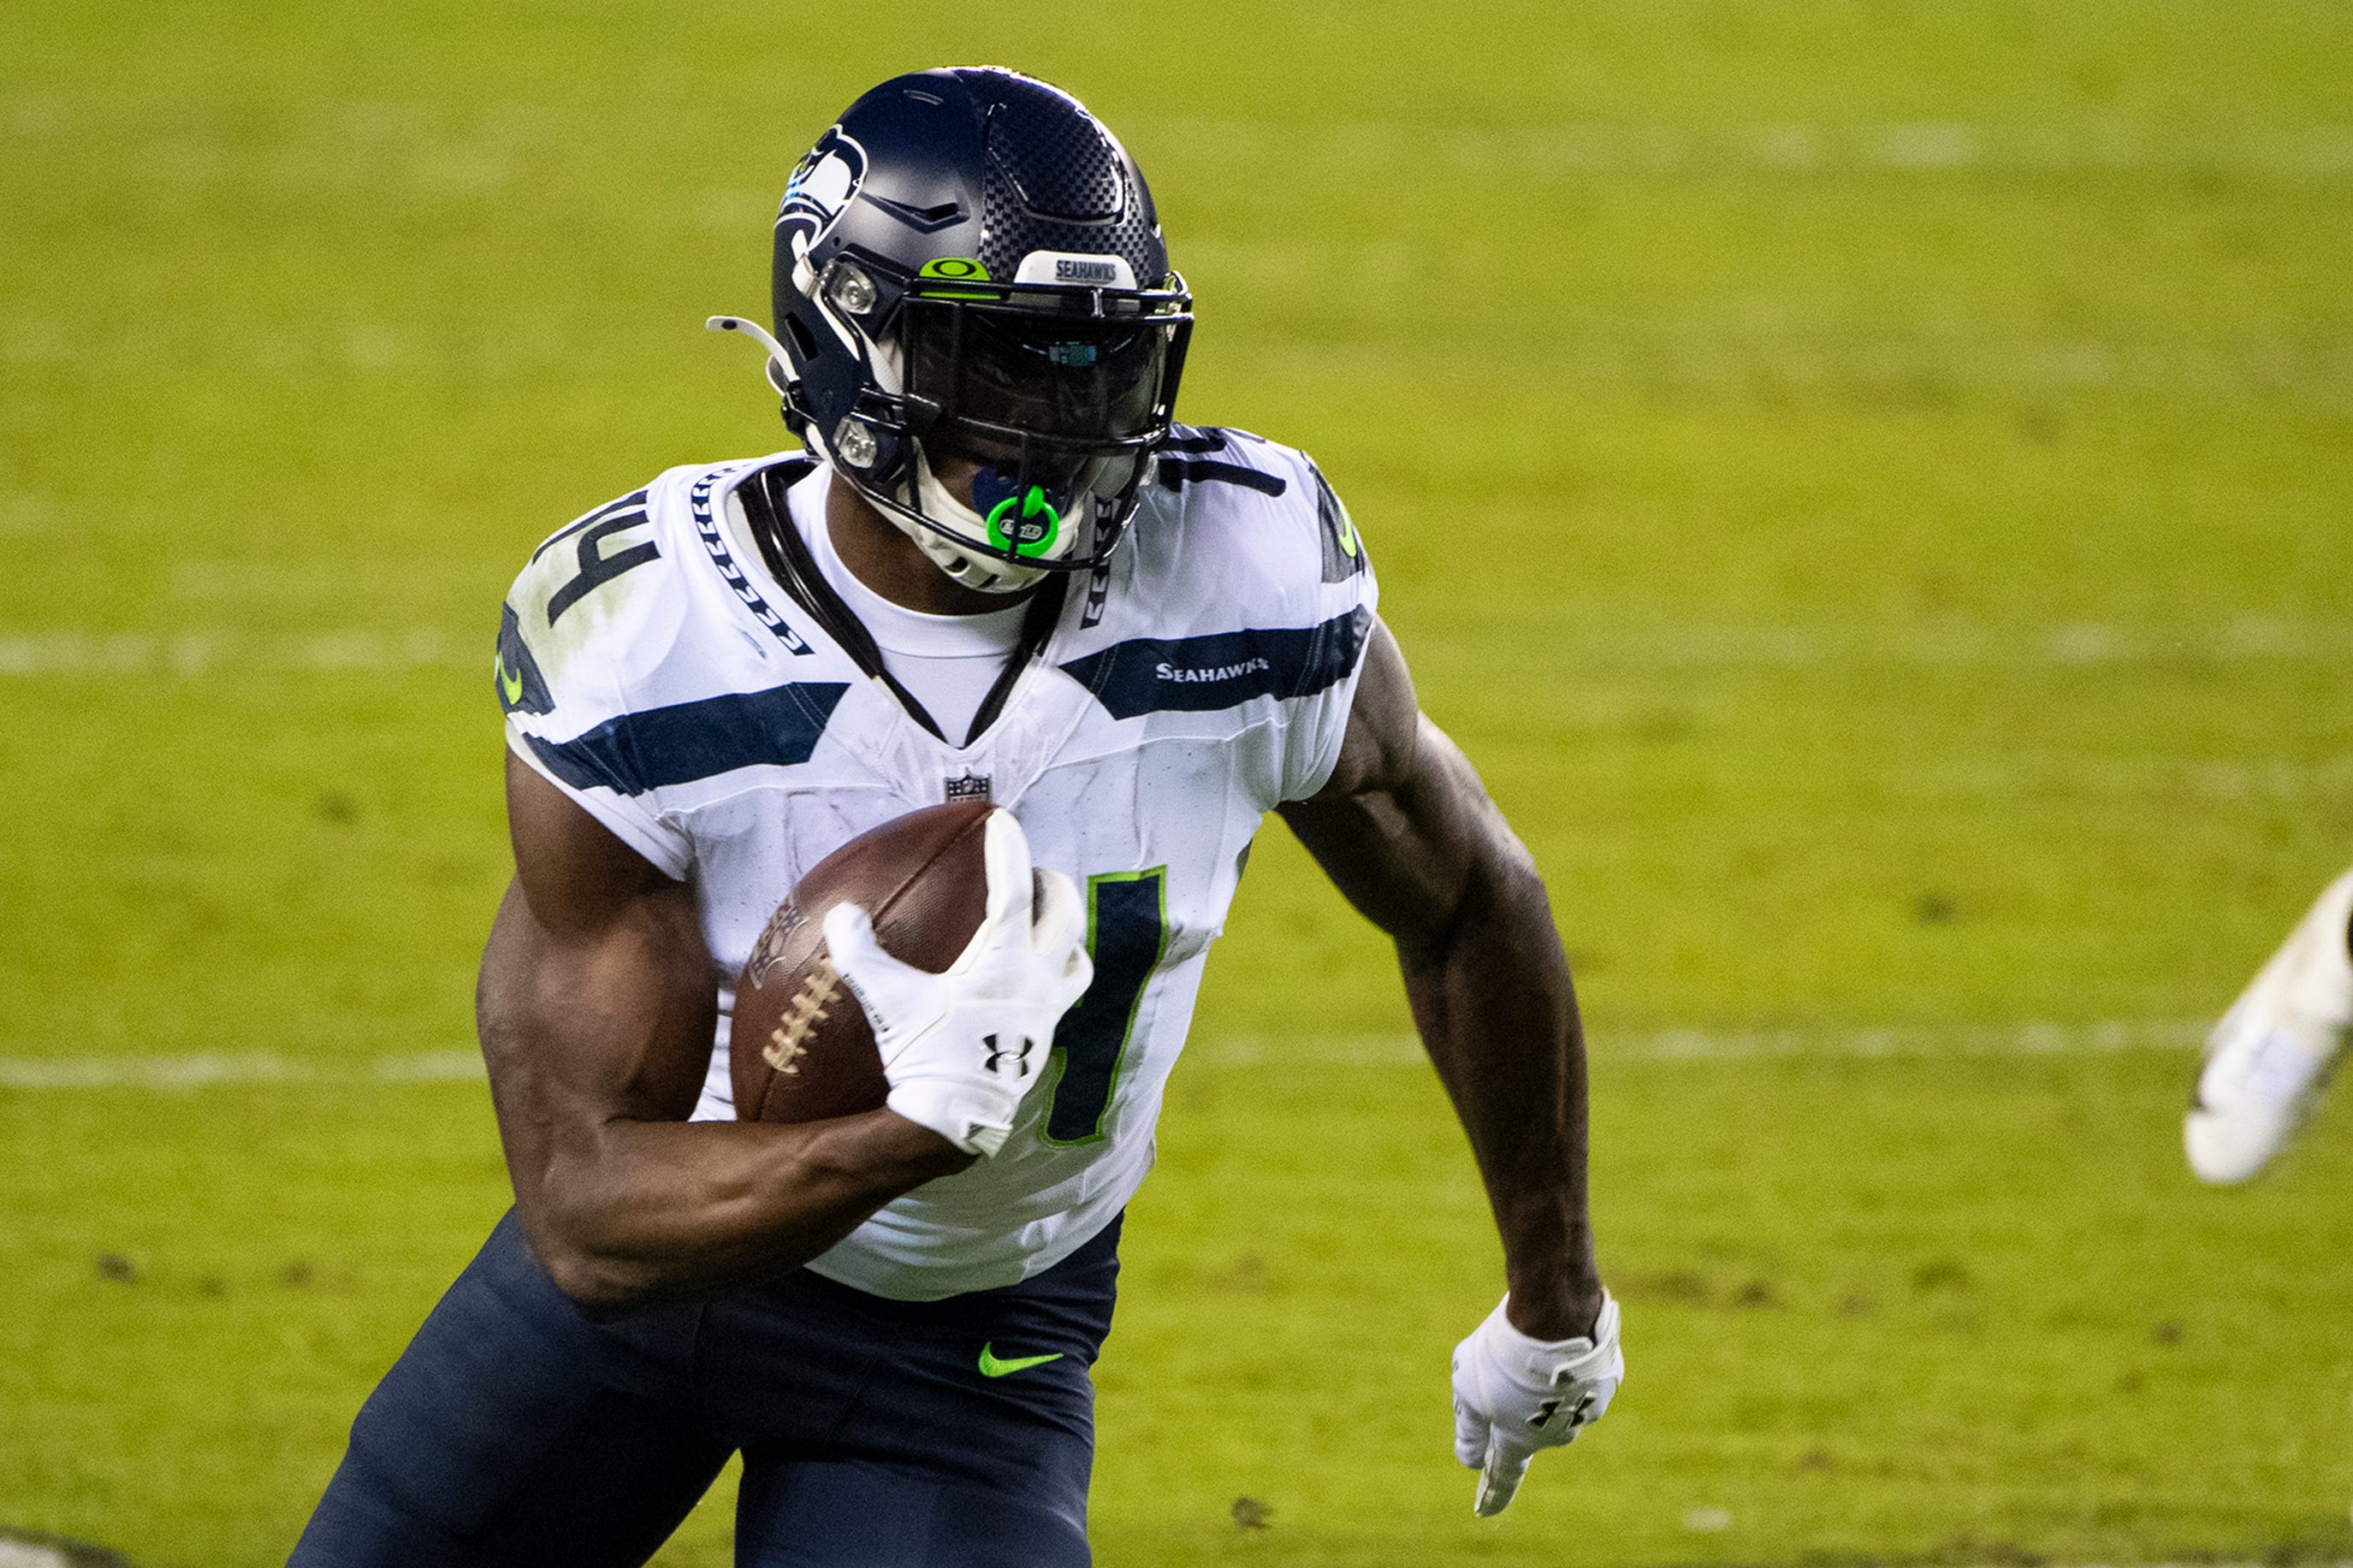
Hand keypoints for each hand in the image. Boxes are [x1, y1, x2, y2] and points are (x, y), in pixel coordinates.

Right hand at [821, 810, 1091, 1156]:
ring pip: (1077, 954)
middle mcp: (1037, 981)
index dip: (1008, 850)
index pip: (1014, 891)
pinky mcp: (1046, 1037)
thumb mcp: (887, 1001)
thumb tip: (841, 912)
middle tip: (1034, 871)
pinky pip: (1066, 991)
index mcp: (1004, 963)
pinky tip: (1035, 974)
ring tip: (1047, 919)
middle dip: (1053, 884)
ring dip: (1065, 929)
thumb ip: (861, 953)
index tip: (1002, 820)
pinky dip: (1058, 970)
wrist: (953, 1119)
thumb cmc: (923, 1056)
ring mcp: (1048, 1011)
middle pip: (1065, 915)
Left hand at [1450, 1291, 1621, 1516]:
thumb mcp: (1469, 1387)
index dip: (1493, 1493)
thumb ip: (1468, 1426)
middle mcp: (1556, 1434)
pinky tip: (1559, 1336)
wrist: (1557, 1314)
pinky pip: (1579, 1374)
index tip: (1484, 1511)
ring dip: (1543, 1377)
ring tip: (1532, 1343)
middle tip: (1503, 1362)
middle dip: (1516, 1399)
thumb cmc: (1505, 1354)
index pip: (1504, 1474)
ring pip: (1556, 1395)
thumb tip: (1470, 1459)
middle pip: (1529, 1422)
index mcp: (1519, 1439)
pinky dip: (1567, 1361)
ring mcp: (1585, 1410)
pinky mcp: (1605, 1382)